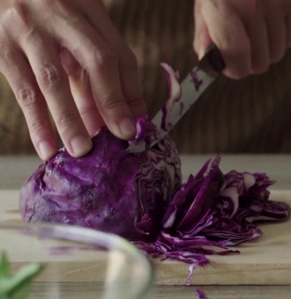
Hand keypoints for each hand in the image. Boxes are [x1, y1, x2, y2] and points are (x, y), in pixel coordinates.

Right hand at [0, 0, 145, 159]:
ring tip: (82, 151)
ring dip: (71, 120)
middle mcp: (62, 15)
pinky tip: (47, 146)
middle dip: (111, 103)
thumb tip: (108, 119)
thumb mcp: (71, 28)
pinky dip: (37, 122)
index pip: (120, 55)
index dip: (131, 93)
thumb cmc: (40, 12)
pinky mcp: (1, 45)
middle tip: (120, 138)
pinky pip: (24, 89)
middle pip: (97, 61)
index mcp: (89, 10)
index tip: (135, 126)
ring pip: (55, 81)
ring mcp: (29, 28)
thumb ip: (89, 66)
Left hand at [193, 0, 290, 78]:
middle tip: (244, 47)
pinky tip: (271, 16)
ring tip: (257, 28)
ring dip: (266, 47)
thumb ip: (205, 31)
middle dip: (250, 60)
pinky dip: (282, 34)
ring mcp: (280, 1)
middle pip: (260, 59)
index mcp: (223, 1)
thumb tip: (211, 60)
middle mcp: (255, 1)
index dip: (234, 67)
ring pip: (278, 52)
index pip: (236, 51)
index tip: (232, 66)